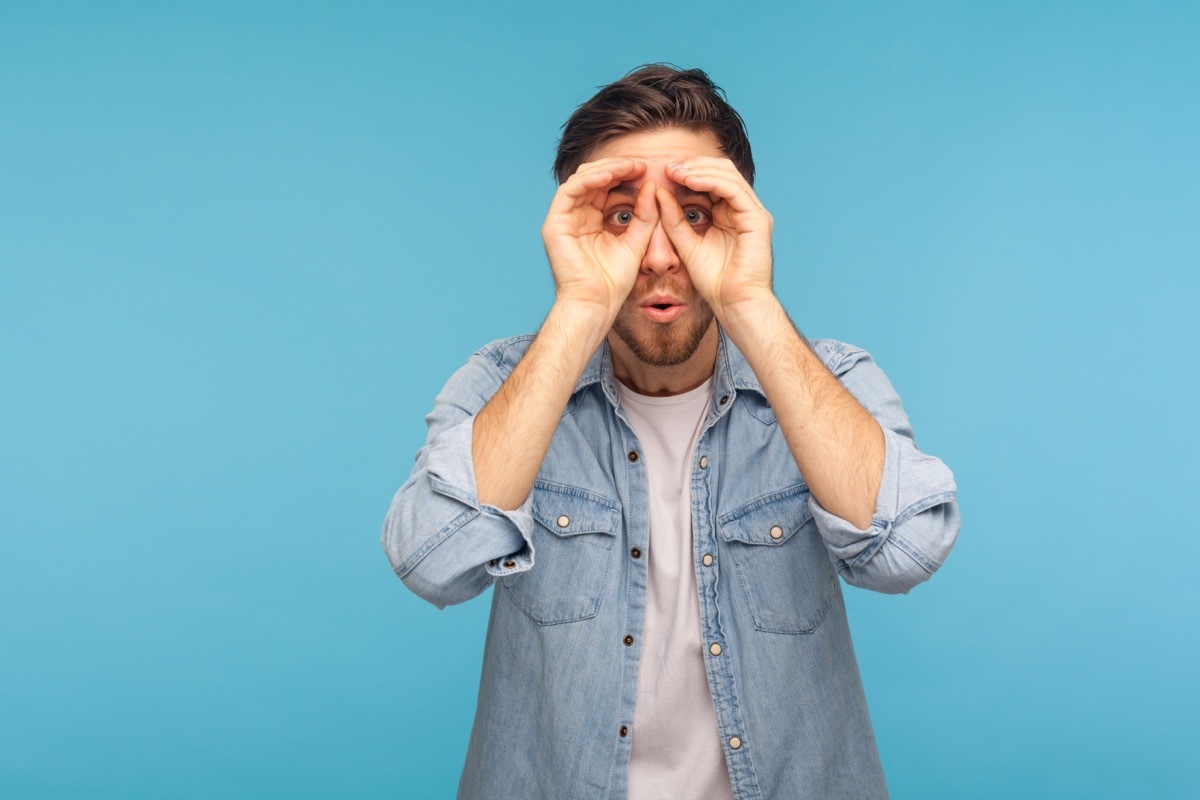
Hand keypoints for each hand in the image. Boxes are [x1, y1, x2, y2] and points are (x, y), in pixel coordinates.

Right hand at [541, 158, 658, 320]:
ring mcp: (563, 219)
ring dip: (606, 169)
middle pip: (594, 179)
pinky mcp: (555, 224)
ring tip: (629, 166)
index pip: (606, 187)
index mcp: (592, 220)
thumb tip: (652, 185)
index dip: (625, 174)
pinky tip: (611, 175)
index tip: (646, 169)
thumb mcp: (637, 240)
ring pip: (582, 179)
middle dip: (617, 167)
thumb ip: (645, 214)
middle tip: (640, 163)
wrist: (597, 303)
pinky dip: (590, 179)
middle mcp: (576, 216)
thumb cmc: (614, 281)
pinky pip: (570, 190)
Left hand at [657, 157, 774, 318]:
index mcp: (730, 213)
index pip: (712, 179)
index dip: (689, 172)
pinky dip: (710, 181)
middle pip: (722, 171)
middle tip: (668, 167)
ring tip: (676, 171)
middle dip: (694, 165)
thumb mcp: (685, 243)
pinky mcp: (757, 219)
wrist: (733, 302)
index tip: (664, 172)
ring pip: (728, 175)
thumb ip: (674, 219)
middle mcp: (744, 209)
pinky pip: (733, 190)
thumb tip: (659, 192)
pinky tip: (689, 181)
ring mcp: (753, 212)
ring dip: (700, 170)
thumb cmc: (714, 280)